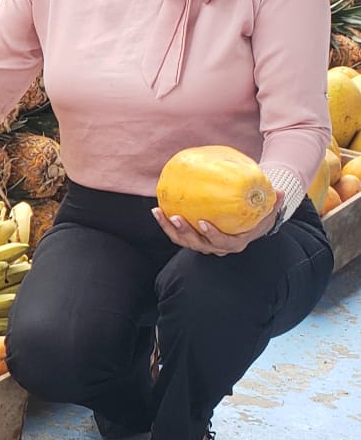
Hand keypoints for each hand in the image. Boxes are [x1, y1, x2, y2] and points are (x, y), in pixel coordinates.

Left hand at [151, 194, 280, 255]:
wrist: (247, 224)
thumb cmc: (257, 216)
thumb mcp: (268, 211)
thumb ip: (273, 203)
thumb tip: (281, 192)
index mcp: (235, 243)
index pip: (223, 243)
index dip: (212, 235)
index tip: (203, 223)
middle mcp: (217, 247)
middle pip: (199, 245)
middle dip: (186, 233)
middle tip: (176, 217)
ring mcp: (203, 244)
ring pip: (184, 241)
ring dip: (170, 228)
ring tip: (159, 212)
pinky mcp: (192, 237)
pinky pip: (177, 233)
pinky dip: (166, 223)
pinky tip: (158, 210)